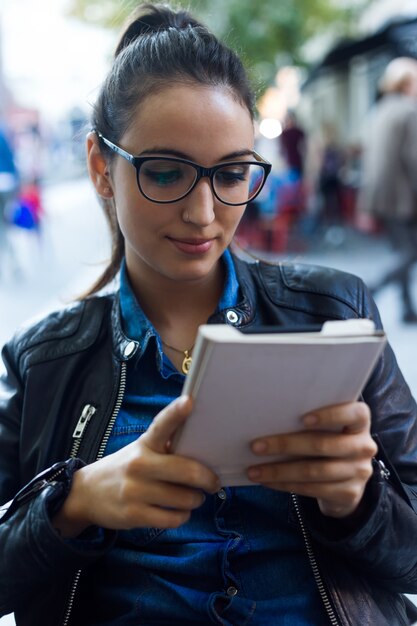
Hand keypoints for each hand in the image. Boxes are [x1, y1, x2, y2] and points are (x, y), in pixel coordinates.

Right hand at [53, 396, 219, 536]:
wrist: (86, 494)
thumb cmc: (125, 468)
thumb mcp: (141, 450)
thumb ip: (166, 447)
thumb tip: (201, 446)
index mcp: (145, 444)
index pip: (162, 425)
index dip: (176, 413)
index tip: (190, 401)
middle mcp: (139, 464)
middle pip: (187, 471)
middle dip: (208, 479)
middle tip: (213, 482)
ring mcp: (135, 490)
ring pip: (184, 499)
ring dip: (196, 500)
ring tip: (193, 497)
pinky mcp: (134, 515)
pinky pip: (173, 519)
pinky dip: (182, 516)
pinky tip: (179, 511)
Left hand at [247, 402, 376, 518]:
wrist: (347, 481)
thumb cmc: (329, 441)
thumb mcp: (328, 428)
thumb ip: (310, 421)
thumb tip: (267, 418)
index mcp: (360, 423)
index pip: (355, 413)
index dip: (330, 415)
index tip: (302, 418)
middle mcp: (364, 446)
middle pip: (322, 444)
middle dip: (285, 445)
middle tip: (256, 446)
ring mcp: (359, 472)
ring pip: (313, 471)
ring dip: (278, 471)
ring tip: (254, 470)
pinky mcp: (348, 494)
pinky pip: (311, 489)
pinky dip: (284, 484)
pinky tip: (267, 481)